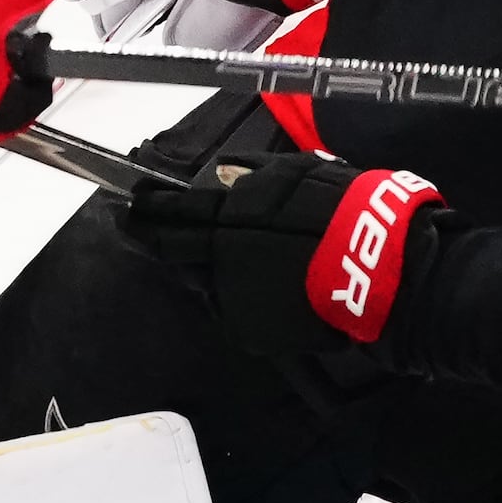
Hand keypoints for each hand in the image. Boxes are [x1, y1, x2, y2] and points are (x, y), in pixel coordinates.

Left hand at [122, 152, 448, 352]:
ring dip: (195, 266)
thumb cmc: (345, 211)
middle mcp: (219, 258)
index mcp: (229, 216)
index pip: (172, 212)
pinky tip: (253, 289)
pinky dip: (234, 295)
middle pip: (170, 248)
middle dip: (145, 235)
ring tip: (197, 257)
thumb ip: (253, 174)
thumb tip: (220, 173)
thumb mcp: (300, 173)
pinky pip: (232, 307)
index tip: (123, 203)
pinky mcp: (250, 329)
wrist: (378, 269)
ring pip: (201, 280)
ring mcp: (232, 297)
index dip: (146, 208)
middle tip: (127, 225)